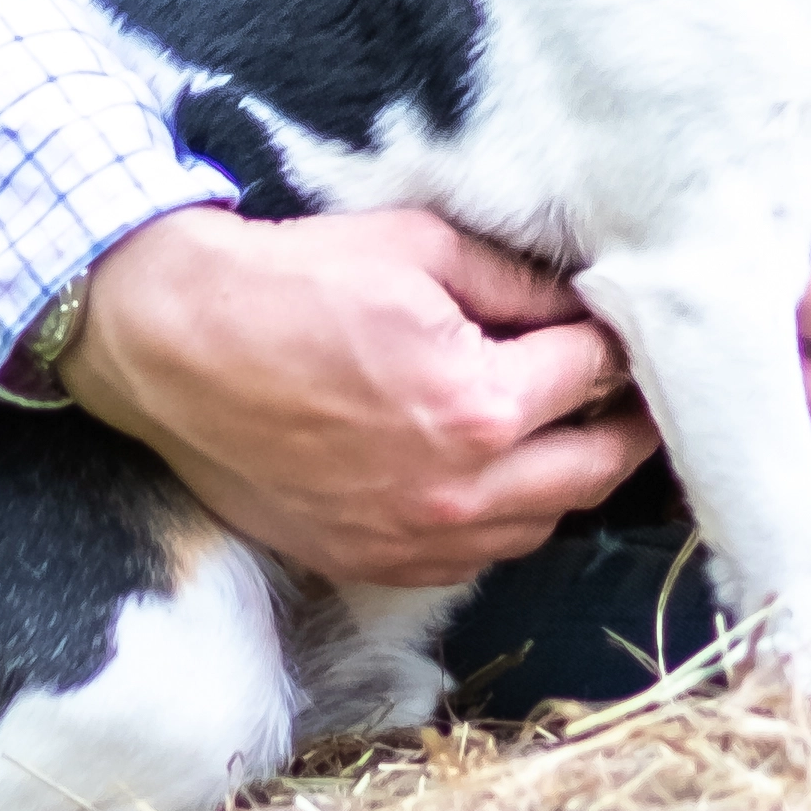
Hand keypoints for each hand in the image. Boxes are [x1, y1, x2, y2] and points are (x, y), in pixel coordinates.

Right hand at [67, 202, 655, 586]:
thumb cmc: (290, 284)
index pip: (594, 376)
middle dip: (625, 424)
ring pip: (541, 525)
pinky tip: (496, 476)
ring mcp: (412, 540)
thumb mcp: (418, 247)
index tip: (623, 326)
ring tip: (572, 429)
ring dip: (568, 477)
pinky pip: (474, 559)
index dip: (616, 342)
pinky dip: (503, 519)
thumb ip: (516, 283)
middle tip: (637, 391)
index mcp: (480, 406)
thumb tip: (581, 303)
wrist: (172, 345)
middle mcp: (457, 492)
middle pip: (592, 468)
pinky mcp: (370, 562)